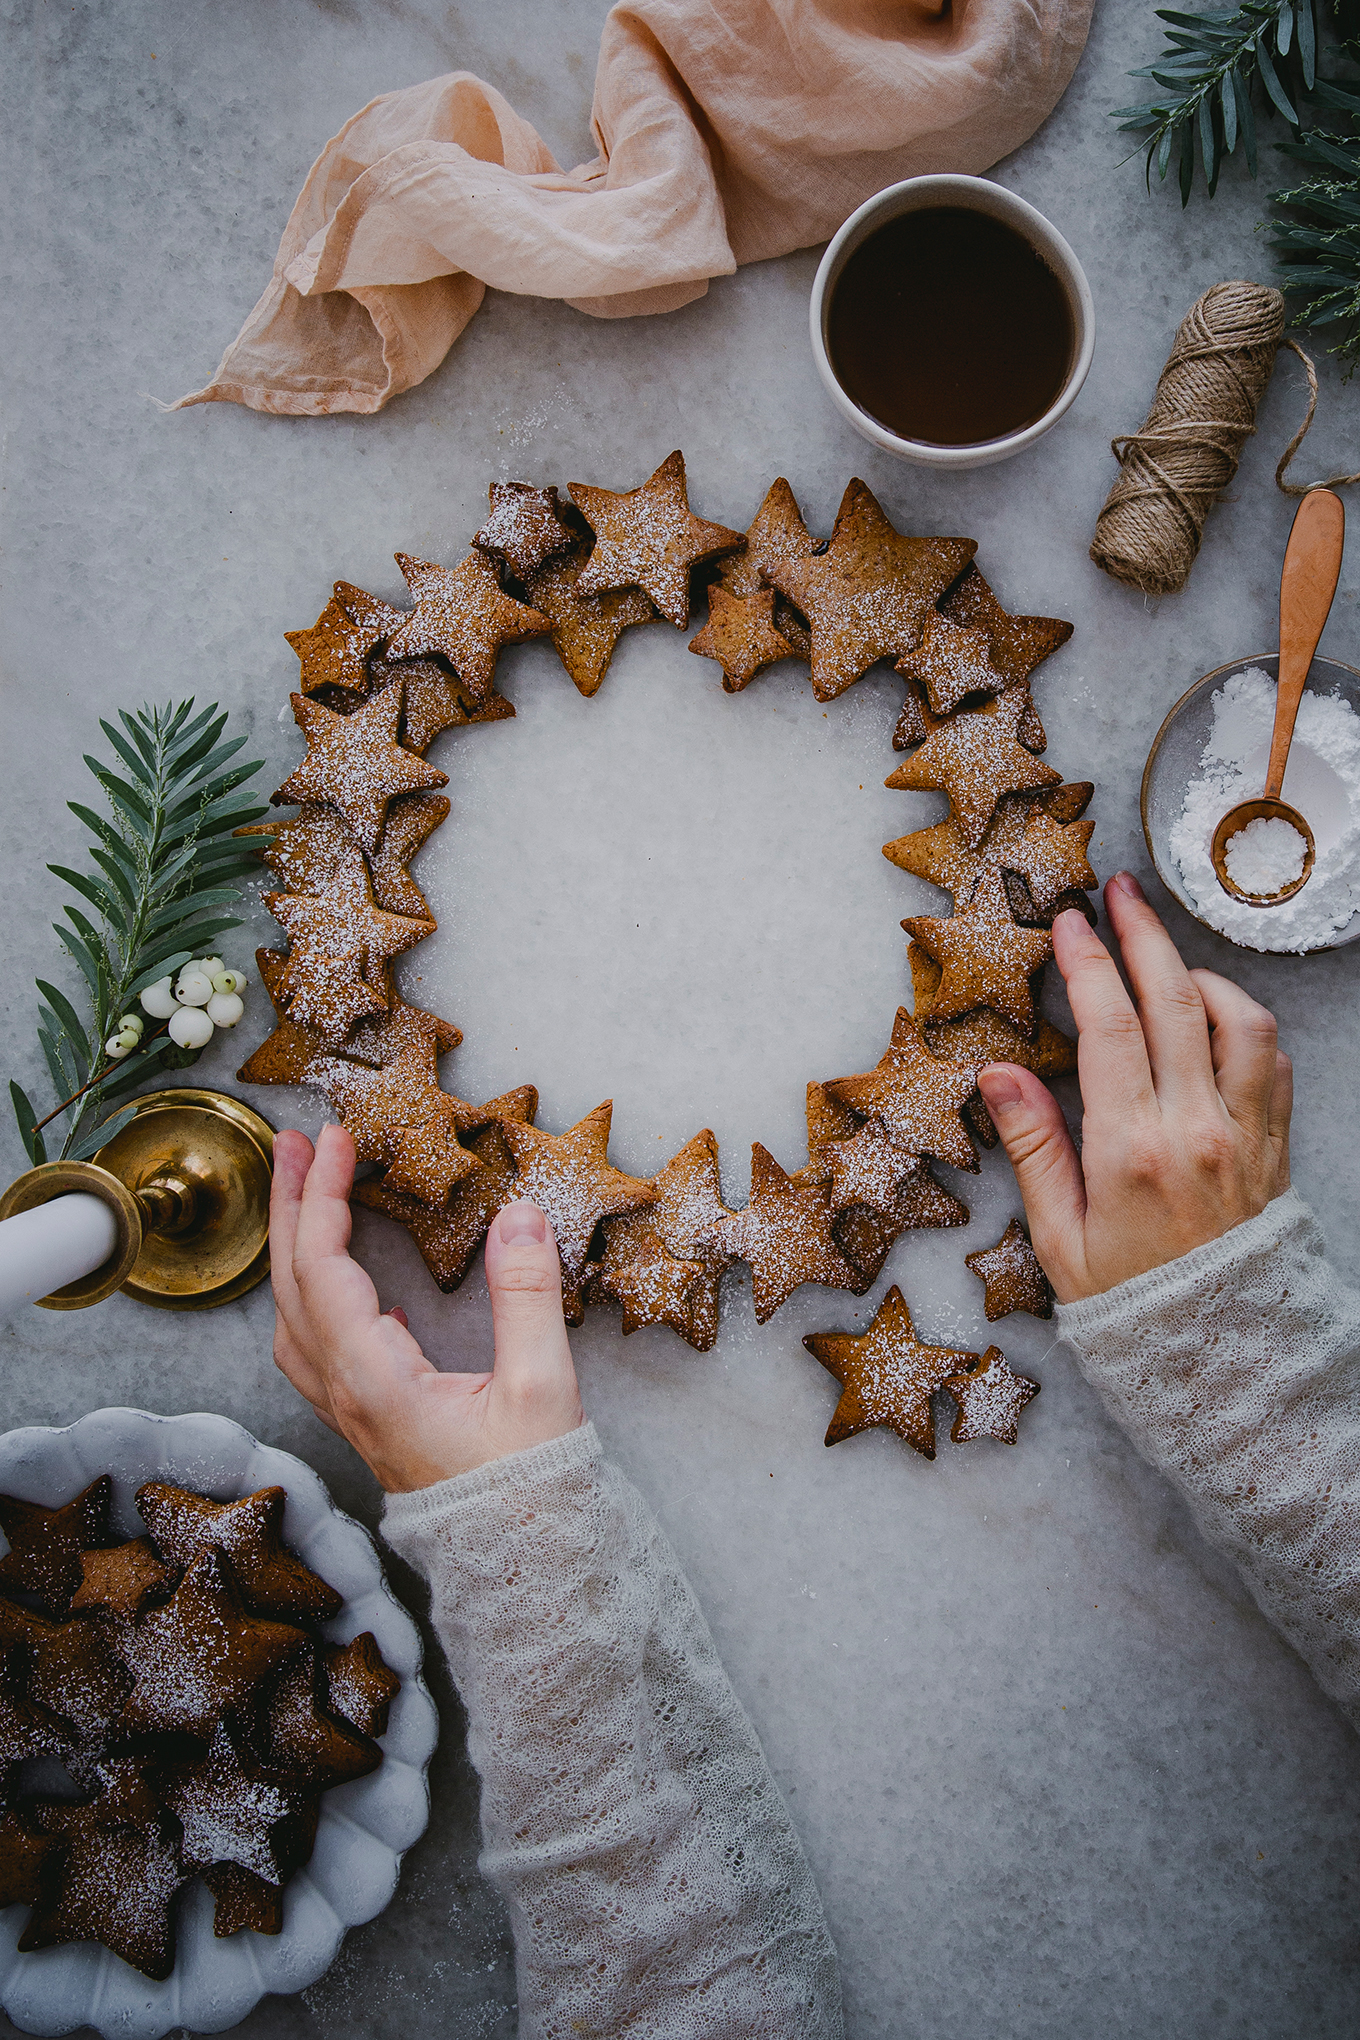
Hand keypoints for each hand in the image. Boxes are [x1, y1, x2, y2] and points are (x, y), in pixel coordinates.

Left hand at [269, 1123, 583, 1490]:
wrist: (519, 1567)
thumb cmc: (527, 1489)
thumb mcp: (542, 1388)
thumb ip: (526, 1297)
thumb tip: (519, 1215)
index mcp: (374, 1378)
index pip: (324, 1267)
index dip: (322, 1194)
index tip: (335, 1138)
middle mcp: (345, 1392)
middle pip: (290, 1284)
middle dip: (289, 1205)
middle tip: (294, 1143)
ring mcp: (349, 1410)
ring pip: (293, 1316)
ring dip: (294, 1249)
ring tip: (308, 1196)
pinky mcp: (366, 1420)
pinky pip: (314, 1346)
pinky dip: (315, 1296)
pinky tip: (350, 1285)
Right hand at [975, 872, 1291, 1304]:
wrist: (1221, 1355)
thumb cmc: (1128, 1302)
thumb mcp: (1058, 1237)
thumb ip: (1034, 1147)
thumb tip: (999, 1074)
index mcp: (1132, 1151)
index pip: (1110, 1026)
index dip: (1087, 962)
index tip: (1067, 923)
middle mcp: (1197, 1131)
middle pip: (1175, 1000)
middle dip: (1143, 934)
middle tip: (1118, 893)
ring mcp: (1246, 1134)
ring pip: (1239, 1018)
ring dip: (1200, 974)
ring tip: (1164, 958)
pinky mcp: (1276, 1145)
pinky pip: (1272, 1058)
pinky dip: (1242, 1021)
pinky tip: (1210, 1016)